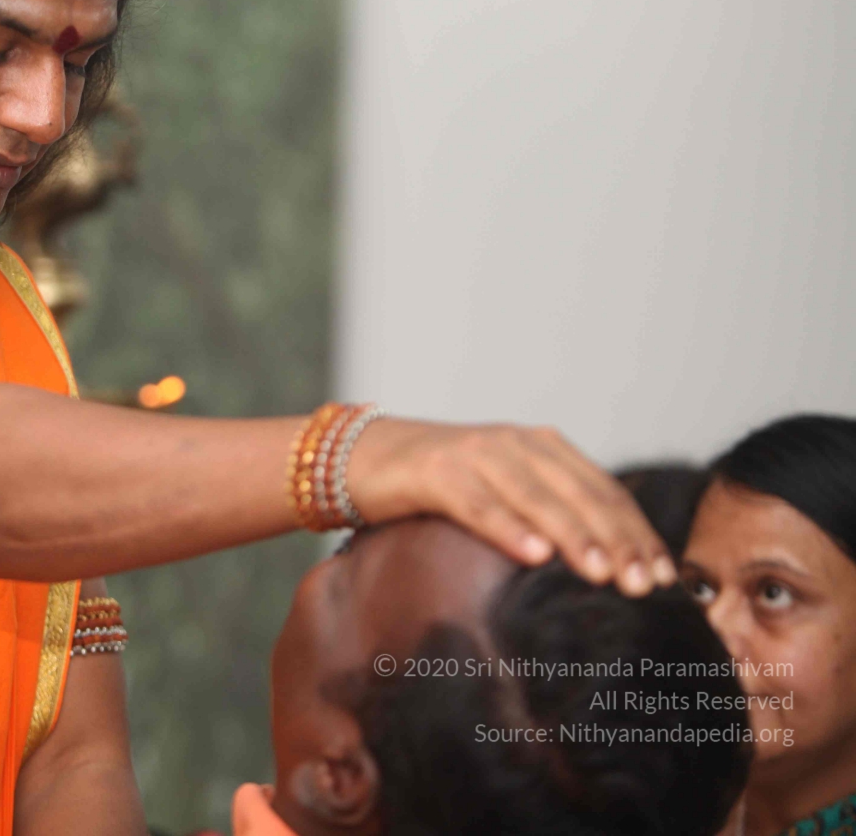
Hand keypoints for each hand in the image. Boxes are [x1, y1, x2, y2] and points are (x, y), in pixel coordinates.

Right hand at [344, 418, 677, 595]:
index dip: (637, 532)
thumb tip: (609, 570)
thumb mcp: (505, 492)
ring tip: (603, 575)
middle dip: (618, 541)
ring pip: (538, 498)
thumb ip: (549, 512)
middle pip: (581, 494)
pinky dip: (508, 528)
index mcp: (543, 448)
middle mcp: (516, 443)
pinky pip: (478, 503)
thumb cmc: (440, 486)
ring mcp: (475, 454)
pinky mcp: (436, 471)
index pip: (605, 491)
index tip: (664, 576)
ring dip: (574, 537)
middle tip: (644, 586)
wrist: (364, 457)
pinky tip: (532, 555)